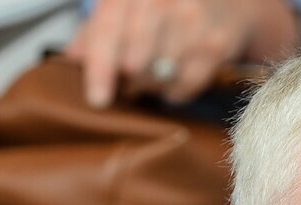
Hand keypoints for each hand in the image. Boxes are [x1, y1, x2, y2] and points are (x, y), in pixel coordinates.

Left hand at [66, 0, 300, 107]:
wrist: (230, 1)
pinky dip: (174, 90)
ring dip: (151, 85)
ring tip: (155, 72)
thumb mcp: (130, 5)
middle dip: (128, 78)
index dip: (100, 70)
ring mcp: (192, 21)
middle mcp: (162, 0)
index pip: (109, 33)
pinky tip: (175, 75)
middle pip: (133, 61)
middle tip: (130, 78)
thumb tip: (70, 59)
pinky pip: (184, 86)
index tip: (98, 99)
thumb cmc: (172, 4)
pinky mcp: (214, 46)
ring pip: (158, 77)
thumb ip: (98, 30)